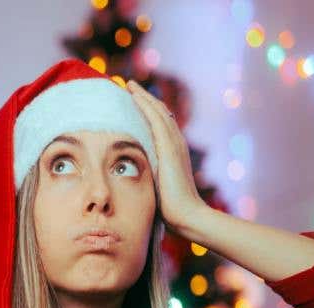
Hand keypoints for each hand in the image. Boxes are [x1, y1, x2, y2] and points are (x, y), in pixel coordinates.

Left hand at [126, 79, 206, 234]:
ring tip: (129, 85)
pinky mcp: (170, 147)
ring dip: (143, 97)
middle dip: (144, 99)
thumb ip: (145, 177)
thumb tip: (128, 179)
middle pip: (159, 113)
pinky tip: (134, 95)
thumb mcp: (153, 187)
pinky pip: (156, 119)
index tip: (130, 102)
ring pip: (158, 111)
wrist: (185, 216)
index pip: (159, 125)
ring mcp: (175, 144)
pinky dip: (146, 105)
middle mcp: (176, 143)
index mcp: (172, 152)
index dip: (146, 111)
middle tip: (128, 86)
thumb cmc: (168, 209)